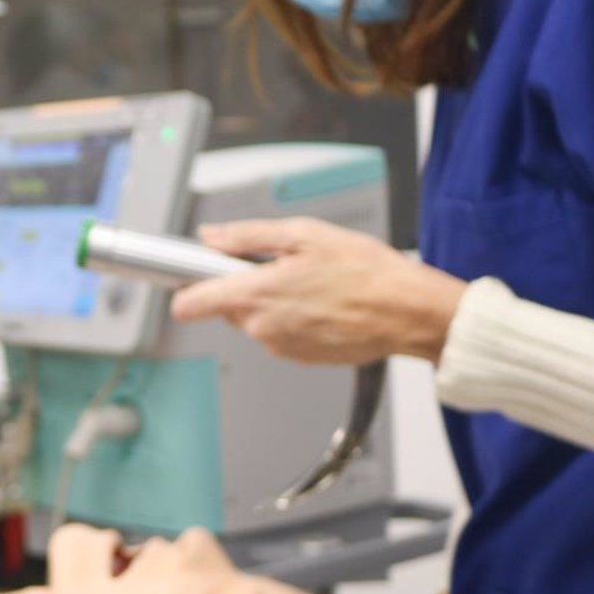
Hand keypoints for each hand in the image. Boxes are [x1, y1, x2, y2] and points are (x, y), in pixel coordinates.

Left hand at [170, 218, 467, 364]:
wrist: (408, 312)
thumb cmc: (365, 272)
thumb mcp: (302, 234)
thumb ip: (246, 238)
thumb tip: (210, 237)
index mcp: (254, 294)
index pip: (190, 303)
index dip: (184, 287)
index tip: (185, 275)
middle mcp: (260, 326)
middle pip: (227, 306)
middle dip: (244, 286)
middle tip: (281, 266)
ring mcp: (279, 346)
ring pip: (256, 319)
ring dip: (273, 302)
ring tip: (312, 284)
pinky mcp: (299, 358)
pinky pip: (281, 334)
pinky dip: (294, 318)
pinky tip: (323, 303)